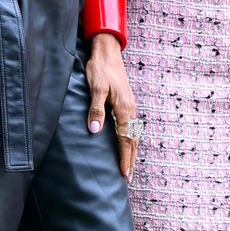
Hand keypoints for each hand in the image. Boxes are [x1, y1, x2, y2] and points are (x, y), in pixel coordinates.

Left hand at [85, 33, 138, 181]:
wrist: (108, 52)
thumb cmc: (100, 69)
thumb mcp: (95, 88)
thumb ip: (96, 109)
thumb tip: (95, 130)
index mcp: (124, 108)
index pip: (125, 139)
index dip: (124, 158)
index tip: (123, 174)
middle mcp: (130, 109)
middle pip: (133, 140)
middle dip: (130, 159)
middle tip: (127, 178)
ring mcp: (130, 106)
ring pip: (134, 134)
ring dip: (131, 151)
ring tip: (128, 166)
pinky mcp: (127, 102)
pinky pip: (132, 127)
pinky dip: (131, 139)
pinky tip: (127, 143)